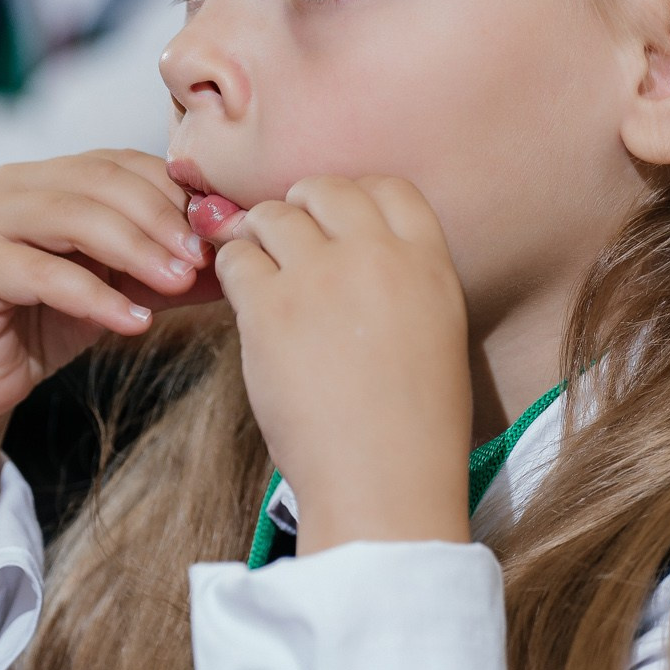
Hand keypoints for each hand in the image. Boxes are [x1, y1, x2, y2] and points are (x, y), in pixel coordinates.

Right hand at [0, 150, 217, 429]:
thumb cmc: (46, 323)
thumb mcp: (120, 287)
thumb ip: (168, 267)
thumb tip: (237, 254)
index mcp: (48, 176)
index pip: (122, 163)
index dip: (174, 193)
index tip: (217, 232)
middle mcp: (13, 186)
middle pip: (101, 181)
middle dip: (159, 219)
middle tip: (200, 259)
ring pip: (73, 217)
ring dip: (135, 250)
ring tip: (176, 284)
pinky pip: (43, 275)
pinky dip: (96, 297)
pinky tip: (133, 321)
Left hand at [215, 176, 471, 551]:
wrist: (383, 482)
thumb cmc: (411, 426)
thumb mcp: (435, 333)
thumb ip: (400, 279)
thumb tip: (347, 249)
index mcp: (428, 263)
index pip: (388, 188)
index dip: (354, 197)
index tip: (335, 222)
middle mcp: (376, 257)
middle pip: (325, 189)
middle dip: (300, 207)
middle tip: (288, 241)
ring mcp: (320, 278)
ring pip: (273, 216)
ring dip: (259, 235)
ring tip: (260, 268)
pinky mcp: (270, 308)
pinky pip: (236, 258)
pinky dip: (233, 270)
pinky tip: (244, 299)